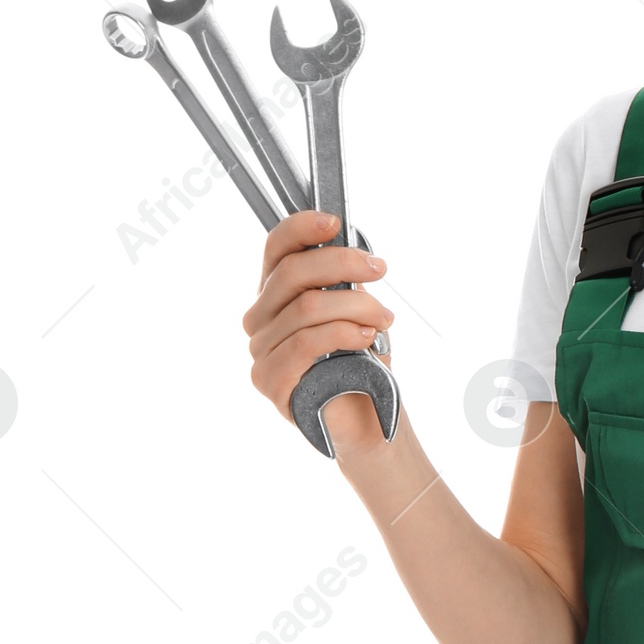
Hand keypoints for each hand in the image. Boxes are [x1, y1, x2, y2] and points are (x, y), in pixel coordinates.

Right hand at [242, 208, 394, 452]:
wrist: (368, 420)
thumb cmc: (360, 363)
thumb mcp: (353, 310)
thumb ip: (341, 280)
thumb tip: (353, 250)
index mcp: (275, 294)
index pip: (276, 248)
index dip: (302, 227)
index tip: (336, 222)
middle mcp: (259, 319)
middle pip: (293, 273)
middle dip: (344, 264)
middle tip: (380, 269)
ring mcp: (260, 351)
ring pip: (307, 307)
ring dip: (356, 306)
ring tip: (384, 319)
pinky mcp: (270, 381)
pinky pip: (306, 343)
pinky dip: (343, 334)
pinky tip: (367, 338)